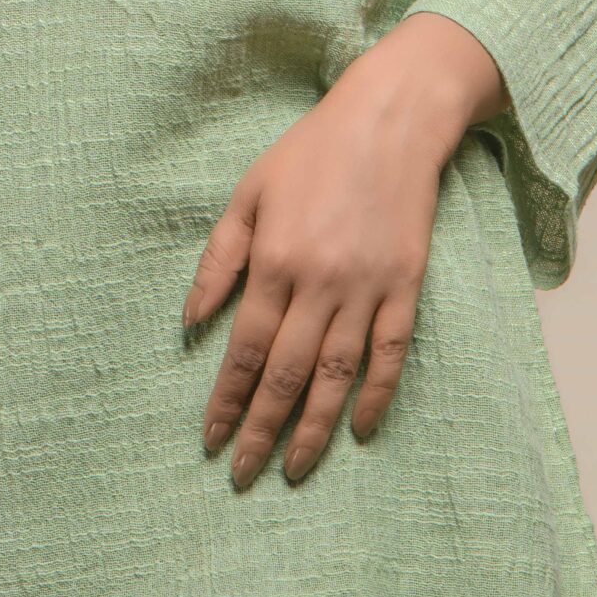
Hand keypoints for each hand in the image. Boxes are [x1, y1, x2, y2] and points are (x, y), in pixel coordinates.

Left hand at [182, 14, 506, 486]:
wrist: (390, 121)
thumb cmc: (310, 154)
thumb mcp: (248, 193)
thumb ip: (218, 260)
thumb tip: (191, 323)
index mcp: (274, 259)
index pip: (244, 350)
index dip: (227, 401)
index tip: (211, 439)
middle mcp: (319, 282)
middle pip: (286, 375)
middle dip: (262, 431)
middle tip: (243, 475)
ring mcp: (366, 288)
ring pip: (336, 376)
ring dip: (314, 429)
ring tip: (295, 471)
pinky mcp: (405, 286)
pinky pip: (391, 354)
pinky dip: (377, 396)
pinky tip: (360, 430)